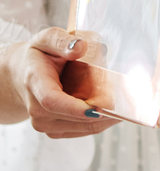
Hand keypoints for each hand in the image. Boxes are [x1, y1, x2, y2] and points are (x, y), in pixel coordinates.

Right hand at [3, 28, 117, 138]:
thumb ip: (61, 41)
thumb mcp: (47, 39)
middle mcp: (36, 108)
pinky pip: (86, 130)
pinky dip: (102, 120)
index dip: (76, 108)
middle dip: (104, 108)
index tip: (99, 109)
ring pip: (86, 127)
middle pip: (75, 117)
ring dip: (107, 115)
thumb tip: (80, 47)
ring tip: (119, 98)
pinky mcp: (54, 131)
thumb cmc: (39, 55)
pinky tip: (109, 106)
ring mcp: (44, 123)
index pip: (52, 101)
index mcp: (35, 82)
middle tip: (126, 95)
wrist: (22, 74)